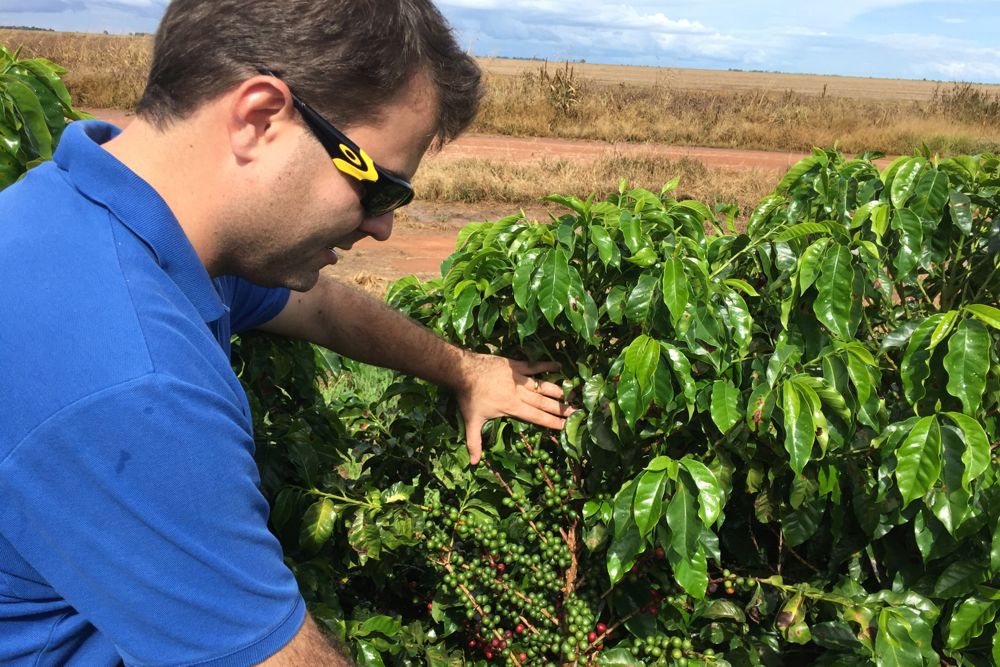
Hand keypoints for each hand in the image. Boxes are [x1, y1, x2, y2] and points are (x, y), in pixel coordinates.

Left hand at [454, 354, 574, 464]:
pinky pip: (534, 366)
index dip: (551, 422)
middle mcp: (518, 393)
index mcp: (512, 407)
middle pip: (543, 402)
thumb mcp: (471, 421)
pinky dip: (546, 365)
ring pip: (541, 385)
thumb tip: (473, 463)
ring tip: (571, 395)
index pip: (536, 417)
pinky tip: (558, 366)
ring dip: (556, 390)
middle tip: (576, 412)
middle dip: (560, 408)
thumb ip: (474, 442)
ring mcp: (518, 378)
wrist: (462, 370)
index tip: (565, 425)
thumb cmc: (468, 397)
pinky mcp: (515, 365)